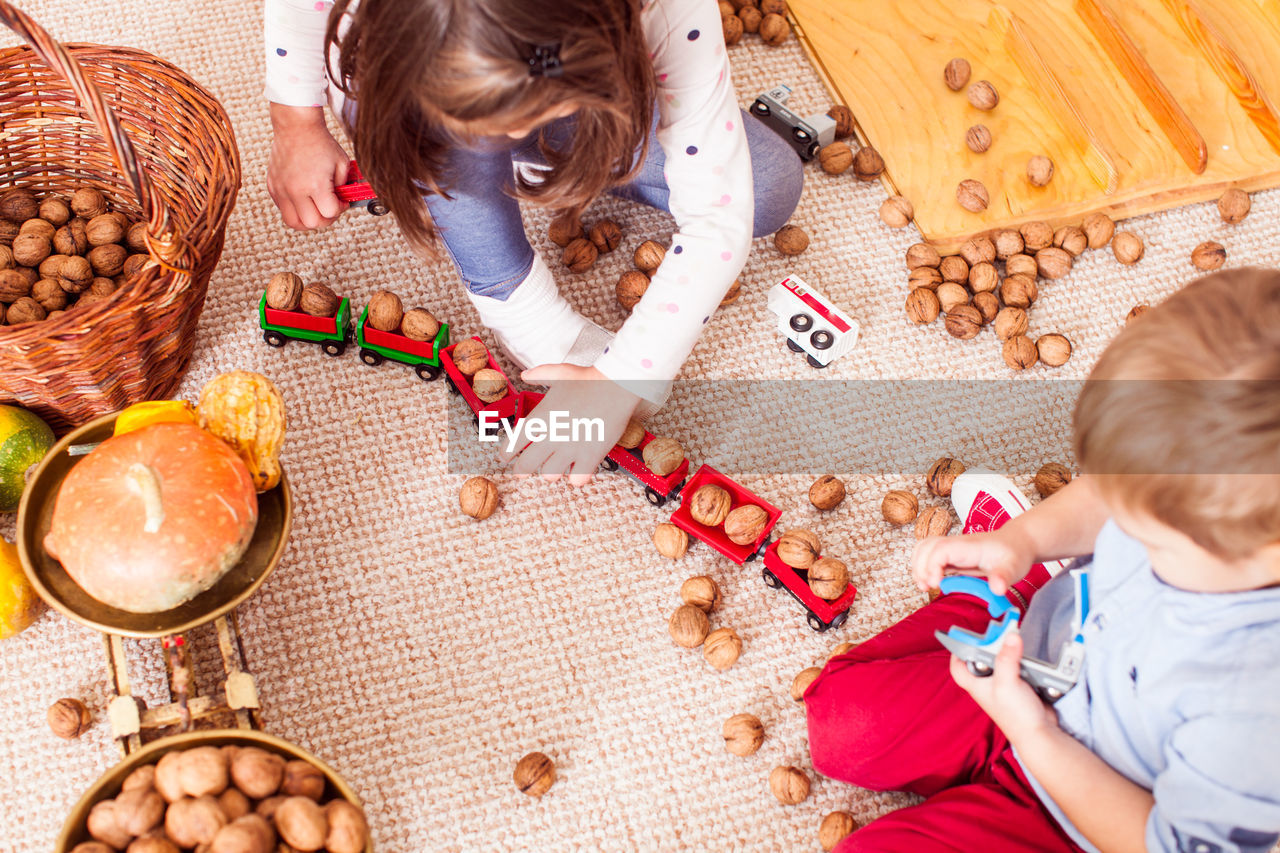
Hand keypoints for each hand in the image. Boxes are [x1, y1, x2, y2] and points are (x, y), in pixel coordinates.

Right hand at [266, 104, 349, 229]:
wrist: (296, 127)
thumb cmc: (320, 143)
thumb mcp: (342, 164)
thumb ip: (345, 187)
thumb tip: (344, 202)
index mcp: (314, 184)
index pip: (330, 213)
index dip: (340, 208)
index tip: (342, 200)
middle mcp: (295, 190)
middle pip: (312, 223)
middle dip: (325, 218)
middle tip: (330, 207)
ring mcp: (281, 189)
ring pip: (293, 222)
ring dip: (307, 220)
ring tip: (316, 209)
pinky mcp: (272, 187)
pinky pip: (283, 209)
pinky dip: (295, 210)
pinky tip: (304, 199)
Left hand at [499, 363, 639, 485]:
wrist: (616, 385)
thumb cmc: (589, 378)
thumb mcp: (559, 372)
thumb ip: (539, 375)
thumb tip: (525, 375)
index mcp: (540, 417)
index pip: (513, 443)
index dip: (506, 453)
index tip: (505, 457)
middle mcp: (551, 436)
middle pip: (526, 466)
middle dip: (521, 470)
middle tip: (521, 472)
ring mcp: (571, 449)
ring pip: (550, 475)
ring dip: (552, 471)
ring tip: (556, 466)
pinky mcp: (591, 457)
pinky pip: (577, 480)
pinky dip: (577, 477)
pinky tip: (579, 469)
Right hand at [910, 526, 1035, 595]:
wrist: (1017, 542)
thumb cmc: (1014, 553)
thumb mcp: (1013, 566)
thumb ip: (1003, 577)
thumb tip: (997, 589)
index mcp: (967, 546)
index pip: (939, 549)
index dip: (931, 565)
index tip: (936, 584)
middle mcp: (955, 544)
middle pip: (925, 546)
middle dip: (920, 567)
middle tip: (927, 587)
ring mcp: (952, 548)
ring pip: (922, 548)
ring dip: (917, 566)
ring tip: (924, 585)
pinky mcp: (951, 555)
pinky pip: (928, 554)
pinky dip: (922, 566)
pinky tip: (929, 581)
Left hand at [951, 629, 1058, 745]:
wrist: (1039, 734)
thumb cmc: (1015, 716)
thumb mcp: (1006, 682)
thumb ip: (1006, 658)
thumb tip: (1010, 636)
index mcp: (976, 685)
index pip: (958, 667)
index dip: (957, 652)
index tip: (964, 636)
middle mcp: (988, 685)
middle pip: (982, 660)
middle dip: (990, 647)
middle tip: (998, 633)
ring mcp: (1005, 686)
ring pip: (1003, 663)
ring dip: (1009, 653)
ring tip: (1015, 641)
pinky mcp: (1021, 687)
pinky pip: (1019, 669)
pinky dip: (1023, 662)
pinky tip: (1029, 657)